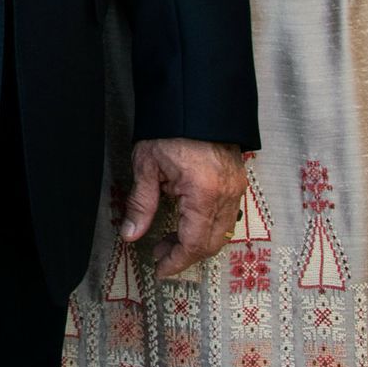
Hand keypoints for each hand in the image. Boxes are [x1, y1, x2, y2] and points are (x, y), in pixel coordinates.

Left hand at [121, 138, 245, 278]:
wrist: (193, 97)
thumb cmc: (169, 126)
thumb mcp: (147, 165)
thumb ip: (140, 204)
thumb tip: (130, 234)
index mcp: (203, 193)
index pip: (193, 244)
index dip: (176, 261)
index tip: (160, 269)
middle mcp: (225, 193)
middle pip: (211, 243)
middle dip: (185, 254)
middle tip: (160, 253)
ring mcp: (236, 186)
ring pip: (221, 231)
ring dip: (197, 241)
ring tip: (170, 237)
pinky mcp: (237, 179)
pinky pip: (227, 214)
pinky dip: (208, 225)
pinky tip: (188, 220)